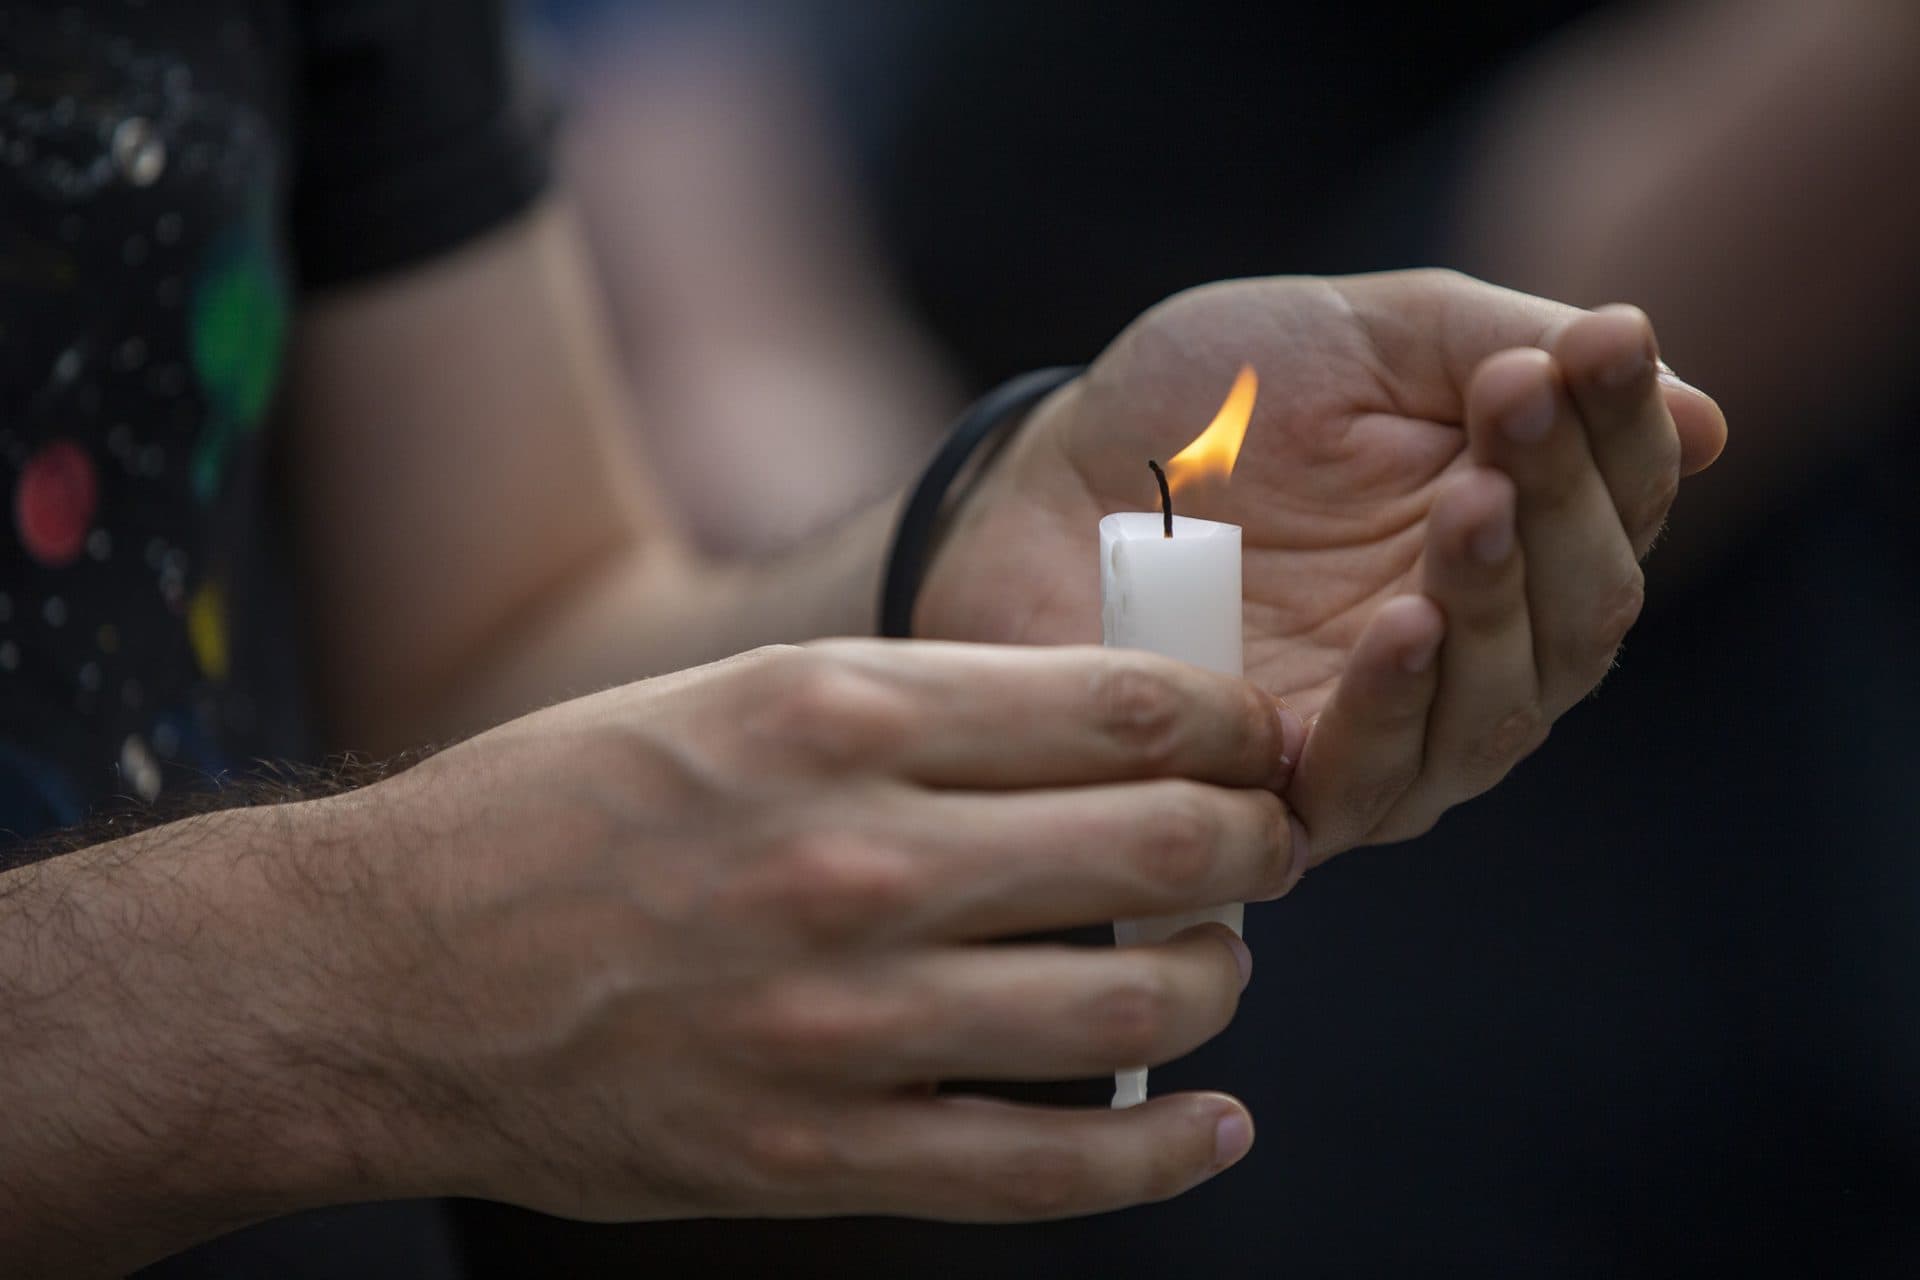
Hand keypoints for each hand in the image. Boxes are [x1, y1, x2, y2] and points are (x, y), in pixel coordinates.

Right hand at [327, 642, 1309, 1221]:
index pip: (1118, 708)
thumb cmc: (562, 811)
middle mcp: (857, 857)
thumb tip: (1098, 732)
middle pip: (1156, 846)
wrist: (386, 975)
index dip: (1226, 726)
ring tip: (1219, 967)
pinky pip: (1046, 1169)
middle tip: (1265, 848)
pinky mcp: (817, 1153)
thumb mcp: (735, 698)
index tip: (1252, 743)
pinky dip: (1162, 1154)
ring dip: (1219, 986)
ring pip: (1131, 1008)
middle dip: (1254, 844)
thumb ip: (915, 711)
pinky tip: (1212, 1125)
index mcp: (836, 715)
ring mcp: (842, 1018)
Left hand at [919, 271, 1727, 856]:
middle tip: (1519, 411)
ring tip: (1473, 506)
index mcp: (1507, 536)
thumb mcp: (1361, 337)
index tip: (1601, 344)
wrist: (1039, 474)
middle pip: (1581, 621)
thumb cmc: (1207, 403)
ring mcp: (1380, 732)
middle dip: (1566, 509)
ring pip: (1498, 711)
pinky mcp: (1280, 791)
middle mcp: (1469, 651)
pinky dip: (1397, 708)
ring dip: (1499, 606)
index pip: (1616, 510)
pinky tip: (1404, 624)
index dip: (1623, 432)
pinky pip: (1372, 779)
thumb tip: (1701, 420)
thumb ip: (1503, 353)